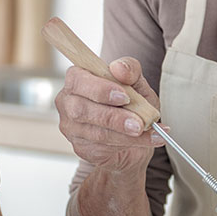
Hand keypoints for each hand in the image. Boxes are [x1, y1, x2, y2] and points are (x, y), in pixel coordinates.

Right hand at [54, 58, 164, 174]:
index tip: (124, 96)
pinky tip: (147, 139)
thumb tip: (119, 67)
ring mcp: (72, 128)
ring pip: (94, 131)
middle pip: (80, 109)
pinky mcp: (81, 148)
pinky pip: (102, 147)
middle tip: (138, 122)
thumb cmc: (131, 103)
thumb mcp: (137, 83)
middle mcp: (68, 102)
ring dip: (123, 133)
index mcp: (78, 79)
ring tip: (145, 130)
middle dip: (112, 116)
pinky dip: (128, 143)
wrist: (135, 137)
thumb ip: (130, 70)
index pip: (78, 79)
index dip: (100, 89)